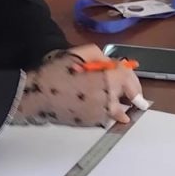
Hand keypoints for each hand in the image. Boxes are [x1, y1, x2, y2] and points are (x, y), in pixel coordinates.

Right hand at [14, 47, 142, 127]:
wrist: (37, 95)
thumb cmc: (58, 71)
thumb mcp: (81, 52)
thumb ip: (102, 56)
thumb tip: (113, 64)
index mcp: (110, 78)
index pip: (131, 80)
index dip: (135, 82)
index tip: (137, 87)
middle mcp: (110, 97)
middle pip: (129, 98)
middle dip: (130, 95)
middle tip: (131, 96)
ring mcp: (101, 113)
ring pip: (118, 110)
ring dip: (118, 105)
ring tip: (109, 100)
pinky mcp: (91, 123)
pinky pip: (104, 117)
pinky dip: (103, 112)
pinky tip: (92, 104)